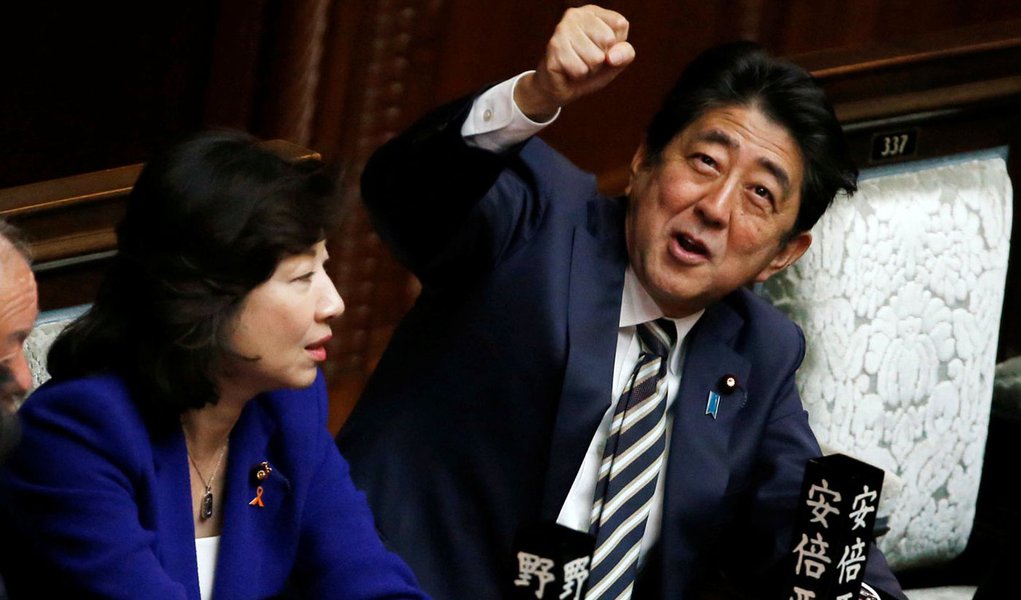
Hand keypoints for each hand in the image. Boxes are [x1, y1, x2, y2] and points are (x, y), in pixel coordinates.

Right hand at [514, 4, 634, 120]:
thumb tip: (612, 57)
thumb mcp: (615, 61)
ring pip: (595, 58)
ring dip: (589, 69)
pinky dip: (578, 76)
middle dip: (602, 59)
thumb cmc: (590, 70)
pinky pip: (581, 69)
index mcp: (593, 12)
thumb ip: (625, 53)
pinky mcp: (554, 48)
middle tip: (587, 60)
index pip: (620, 24)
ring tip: (577, 65)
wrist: (561, 89)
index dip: (616, 45)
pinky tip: (568, 70)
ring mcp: (562, 29)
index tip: (601, 48)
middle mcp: (576, 15)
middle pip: (608, 40)